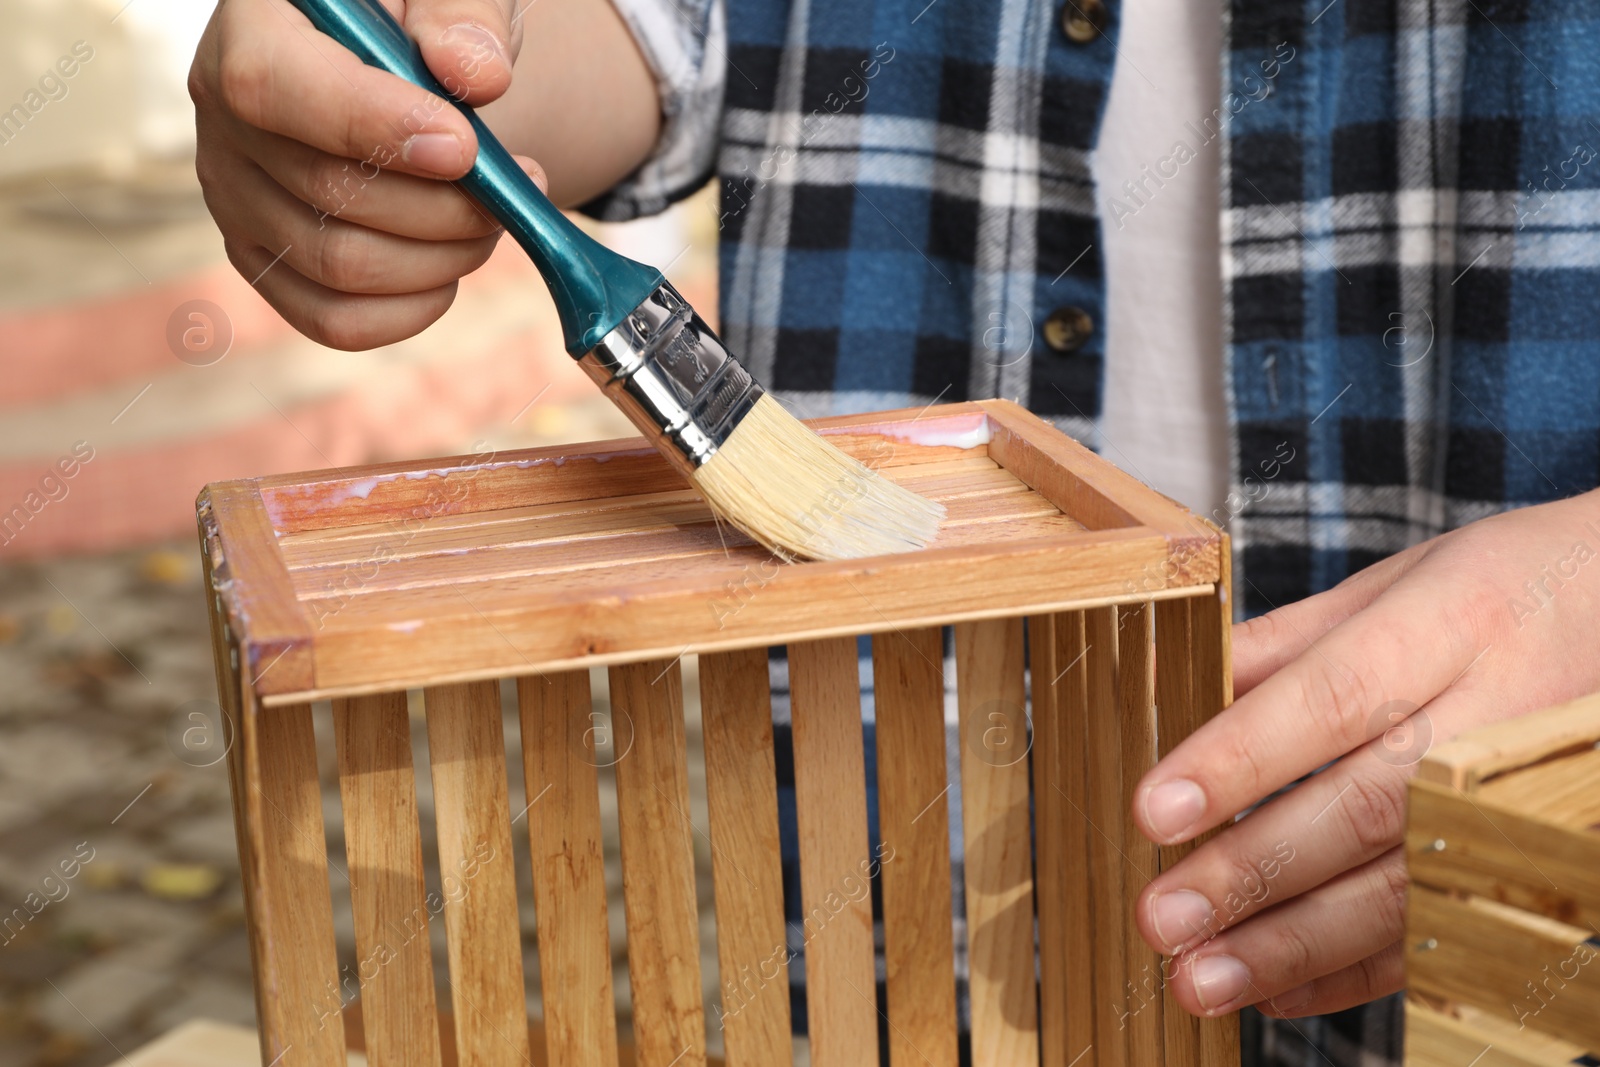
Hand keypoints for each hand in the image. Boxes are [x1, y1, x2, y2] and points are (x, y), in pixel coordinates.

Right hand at [190, 0, 545, 348]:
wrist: (406, 69)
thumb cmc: (424, 21)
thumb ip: (462, 15)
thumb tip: (474, 74)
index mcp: (251, 27)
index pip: (274, 87)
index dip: (374, 127)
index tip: (464, 148)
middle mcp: (221, 115)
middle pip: (330, 193)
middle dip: (450, 204)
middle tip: (520, 182)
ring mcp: (235, 197)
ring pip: (341, 266)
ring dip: (445, 256)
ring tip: (496, 218)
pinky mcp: (264, 260)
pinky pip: (333, 321)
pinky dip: (412, 310)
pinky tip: (451, 269)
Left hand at [1132, 490, 1599, 1018]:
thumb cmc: (1500, 593)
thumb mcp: (1398, 584)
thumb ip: (1286, 643)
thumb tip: (1172, 685)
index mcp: (1454, 624)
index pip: (1337, 695)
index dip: (1242, 757)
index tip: (1155, 808)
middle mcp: (1501, 715)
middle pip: (1371, 807)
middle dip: (1256, 871)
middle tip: (1161, 918)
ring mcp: (1532, 798)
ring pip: (1412, 889)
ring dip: (1297, 944)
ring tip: (1201, 978)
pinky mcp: (1550, 861)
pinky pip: (1453, 933)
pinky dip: (1360, 971)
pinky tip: (1278, 988)